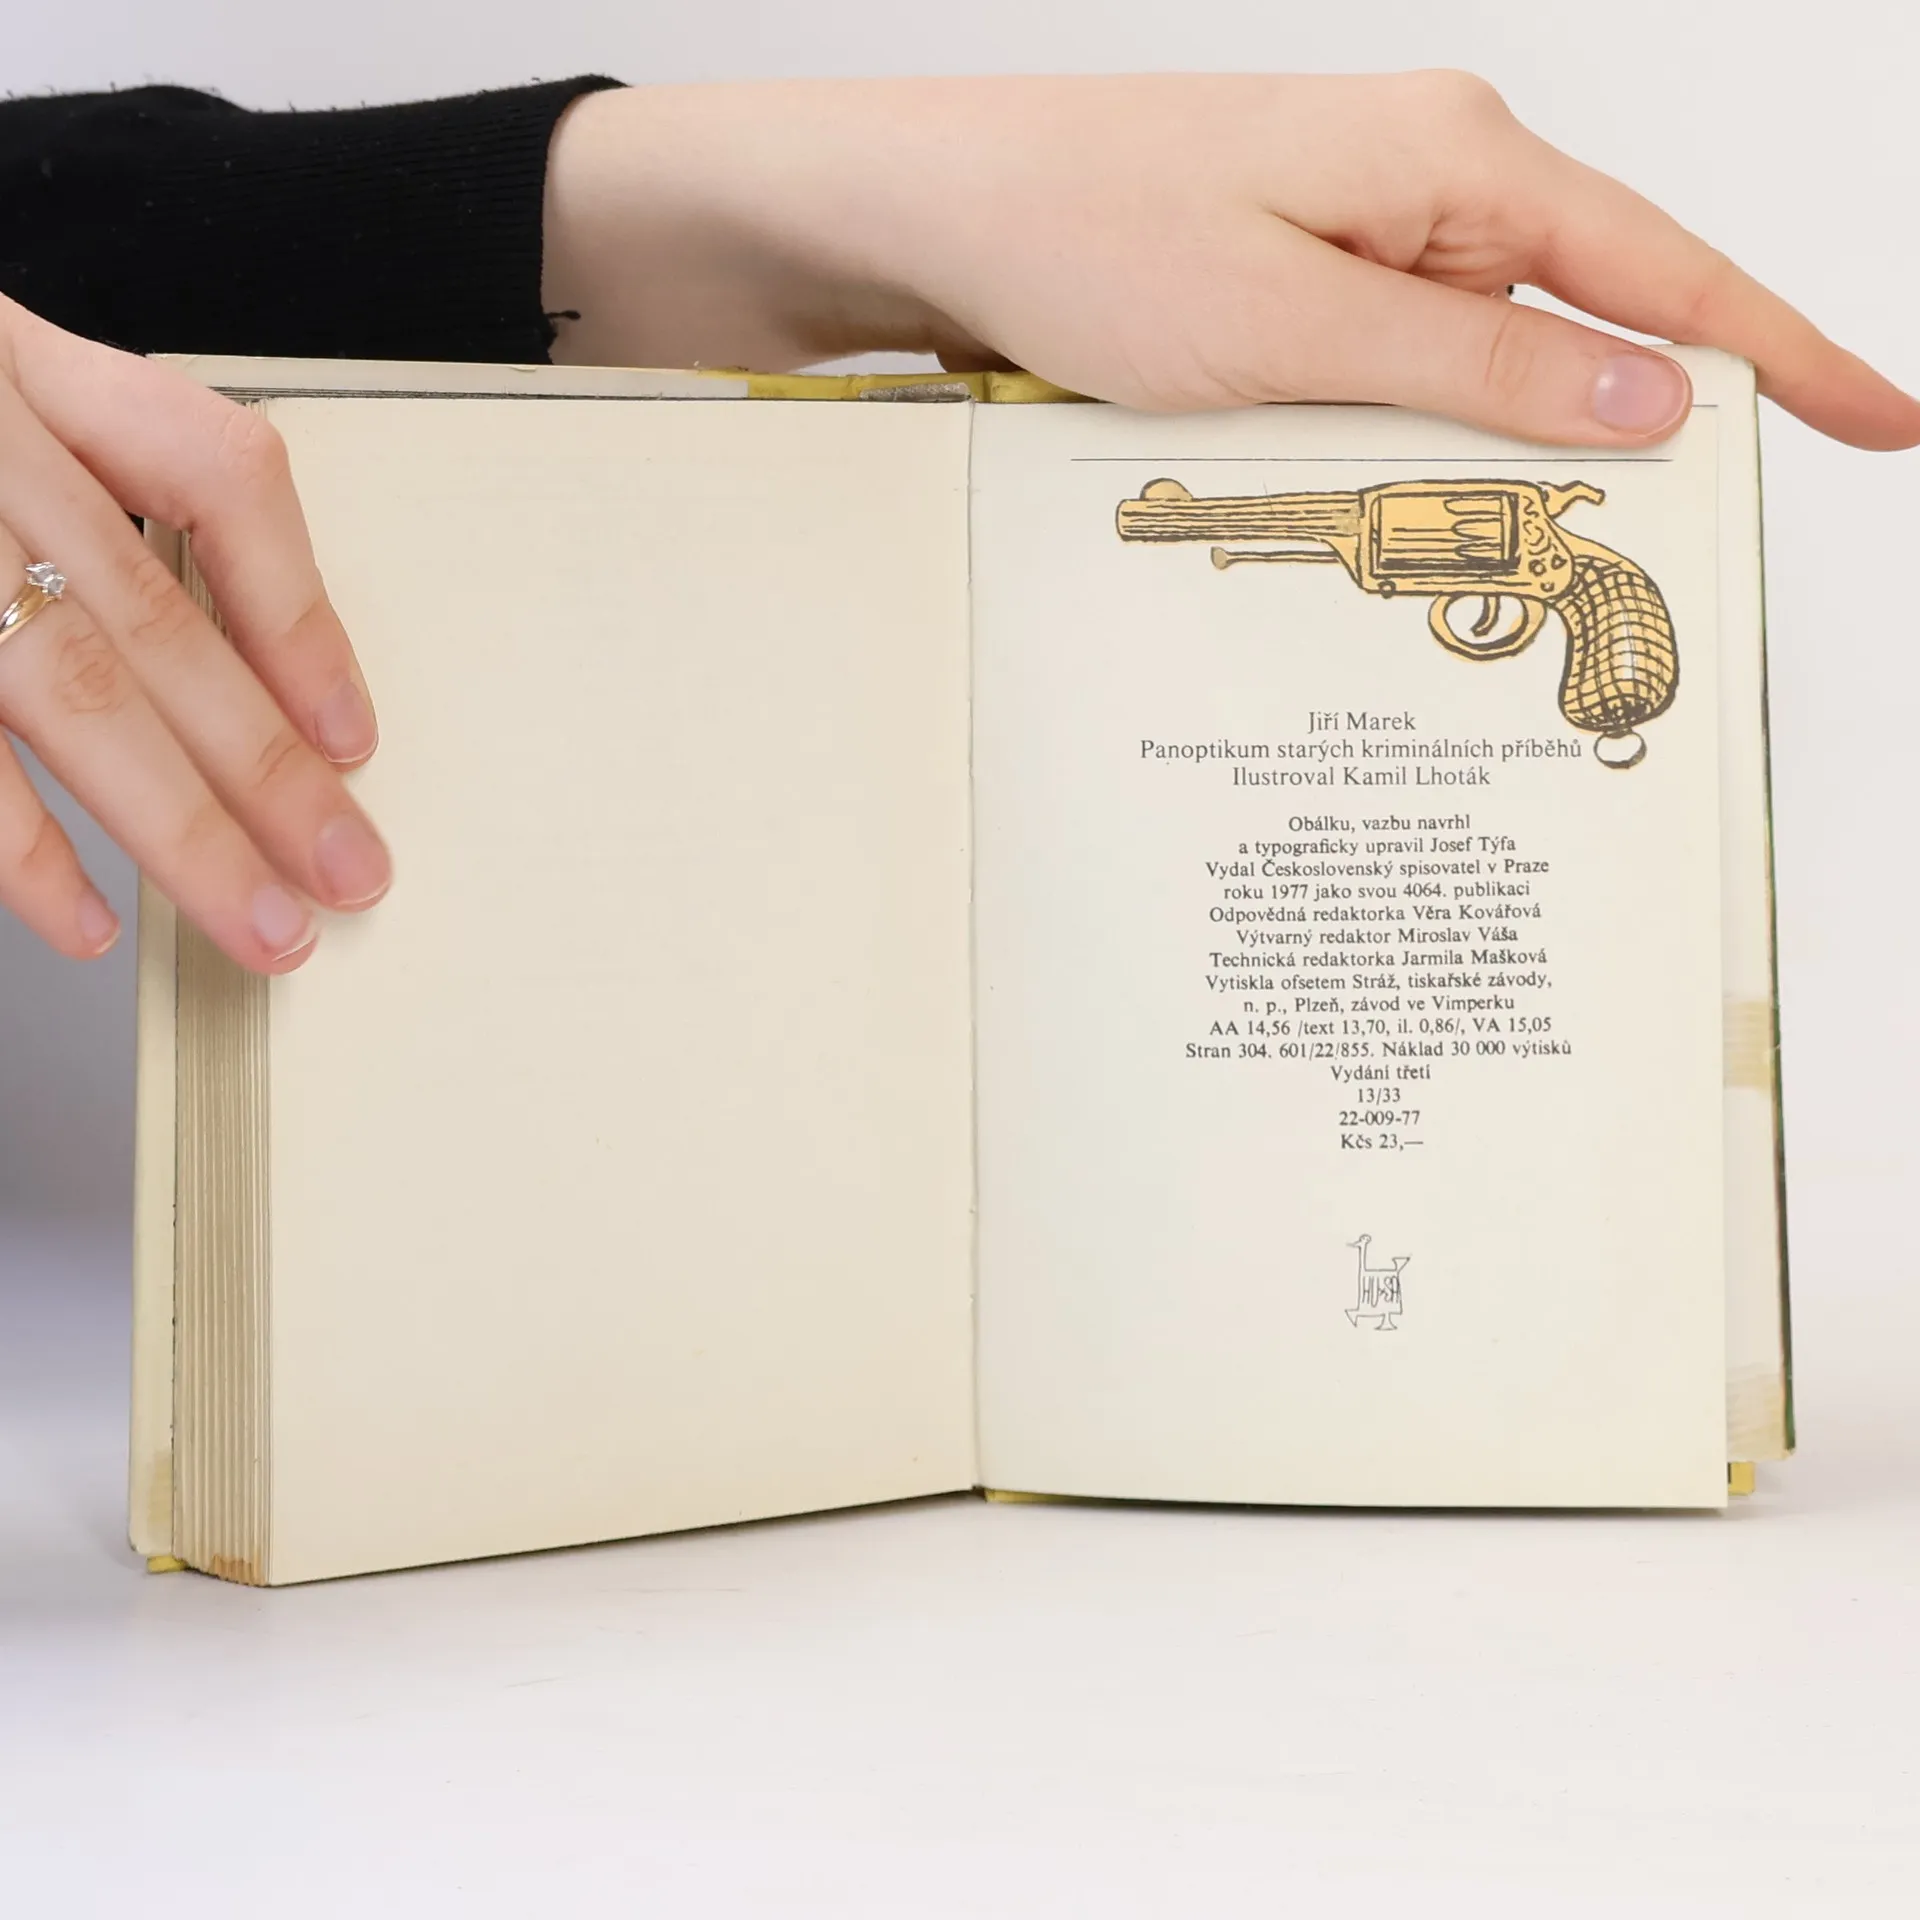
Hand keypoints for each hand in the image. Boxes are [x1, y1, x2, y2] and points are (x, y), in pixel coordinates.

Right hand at [0, 295, 386, 968]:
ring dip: (177, 827)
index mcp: (18, 368)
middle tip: (345, 870)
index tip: (351, 736)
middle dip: (265, 768)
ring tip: (257, 919)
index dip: (298, 617)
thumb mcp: (0, 396)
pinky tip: (78, 916)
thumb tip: (254, 672)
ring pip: (64, 690)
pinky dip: (15, 844)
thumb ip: (94, 496)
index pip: (212, 473)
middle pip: (151, 619)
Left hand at [543, 72, 1919, 449]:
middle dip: (1621, 448)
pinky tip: (1383, 513)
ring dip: (1486, 471)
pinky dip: (1402, 455)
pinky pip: (1390, 383)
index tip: (1876, 422)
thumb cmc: (1078, 230)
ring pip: (1476, 379)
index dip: (1781, 354)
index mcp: (1451, 165)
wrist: (927, 216)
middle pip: (1581, 334)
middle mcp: (1420, 192)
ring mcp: (1354, 246)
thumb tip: (1644, 400)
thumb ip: (1473, 372)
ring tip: (1481, 569)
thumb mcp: (1290, 327)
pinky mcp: (1294, 296)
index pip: (1664, 272)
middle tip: (1660, 561)